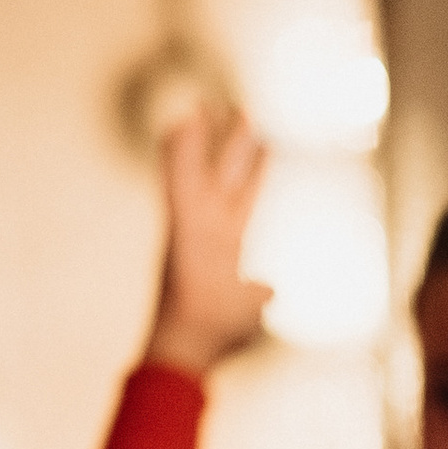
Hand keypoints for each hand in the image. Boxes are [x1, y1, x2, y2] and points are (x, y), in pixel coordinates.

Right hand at [146, 109, 270, 375]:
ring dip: (198, 138)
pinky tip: (178, 124)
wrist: (191, 344)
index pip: (245, 194)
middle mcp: (210, 226)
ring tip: (200, 104)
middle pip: (222, 172)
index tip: (267, 142)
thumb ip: (258, 294)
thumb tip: (270, 288)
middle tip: (241, 106)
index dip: (257, 168)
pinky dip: (177, 156)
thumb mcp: (249, 308)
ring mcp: (193, 224)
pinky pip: (177, 183)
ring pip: (195, 170)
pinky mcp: (178, 227)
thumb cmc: (217, 332)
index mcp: (228, 241)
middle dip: (231, 141)